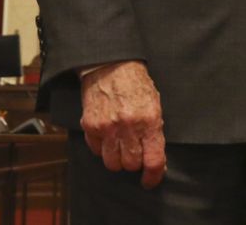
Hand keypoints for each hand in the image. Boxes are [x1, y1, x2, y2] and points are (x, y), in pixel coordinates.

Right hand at [80, 60, 166, 188]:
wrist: (111, 65)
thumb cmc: (136, 84)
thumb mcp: (154, 104)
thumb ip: (155, 132)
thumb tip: (155, 161)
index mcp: (149, 121)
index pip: (153, 161)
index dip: (153, 177)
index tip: (150, 180)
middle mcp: (128, 126)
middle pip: (131, 165)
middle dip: (134, 162)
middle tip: (134, 152)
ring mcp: (107, 127)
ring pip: (112, 163)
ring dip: (117, 159)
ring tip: (120, 146)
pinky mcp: (90, 125)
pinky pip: (96, 151)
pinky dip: (102, 148)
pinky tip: (107, 136)